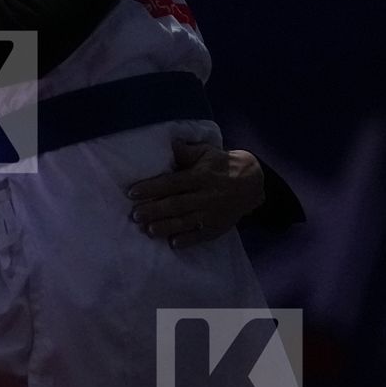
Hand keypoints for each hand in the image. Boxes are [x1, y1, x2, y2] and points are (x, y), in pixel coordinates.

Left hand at [127, 140, 264, 247]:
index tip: (133, 193)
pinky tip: (173, 243)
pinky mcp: (218, 226)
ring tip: (148, 231)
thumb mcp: (207, 153)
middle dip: (155, 210)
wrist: (253, 182)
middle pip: (176, 204)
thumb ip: (186, 152)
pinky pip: (202, 235)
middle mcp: (206, 196)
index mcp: (200, 177)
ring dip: (166, 227)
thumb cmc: (221, 165)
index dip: (152, 188)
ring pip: (186, 221)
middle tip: (135, 215)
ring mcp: (213, 213)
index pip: (172, 183)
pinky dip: (188, 240)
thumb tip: (170, 143)